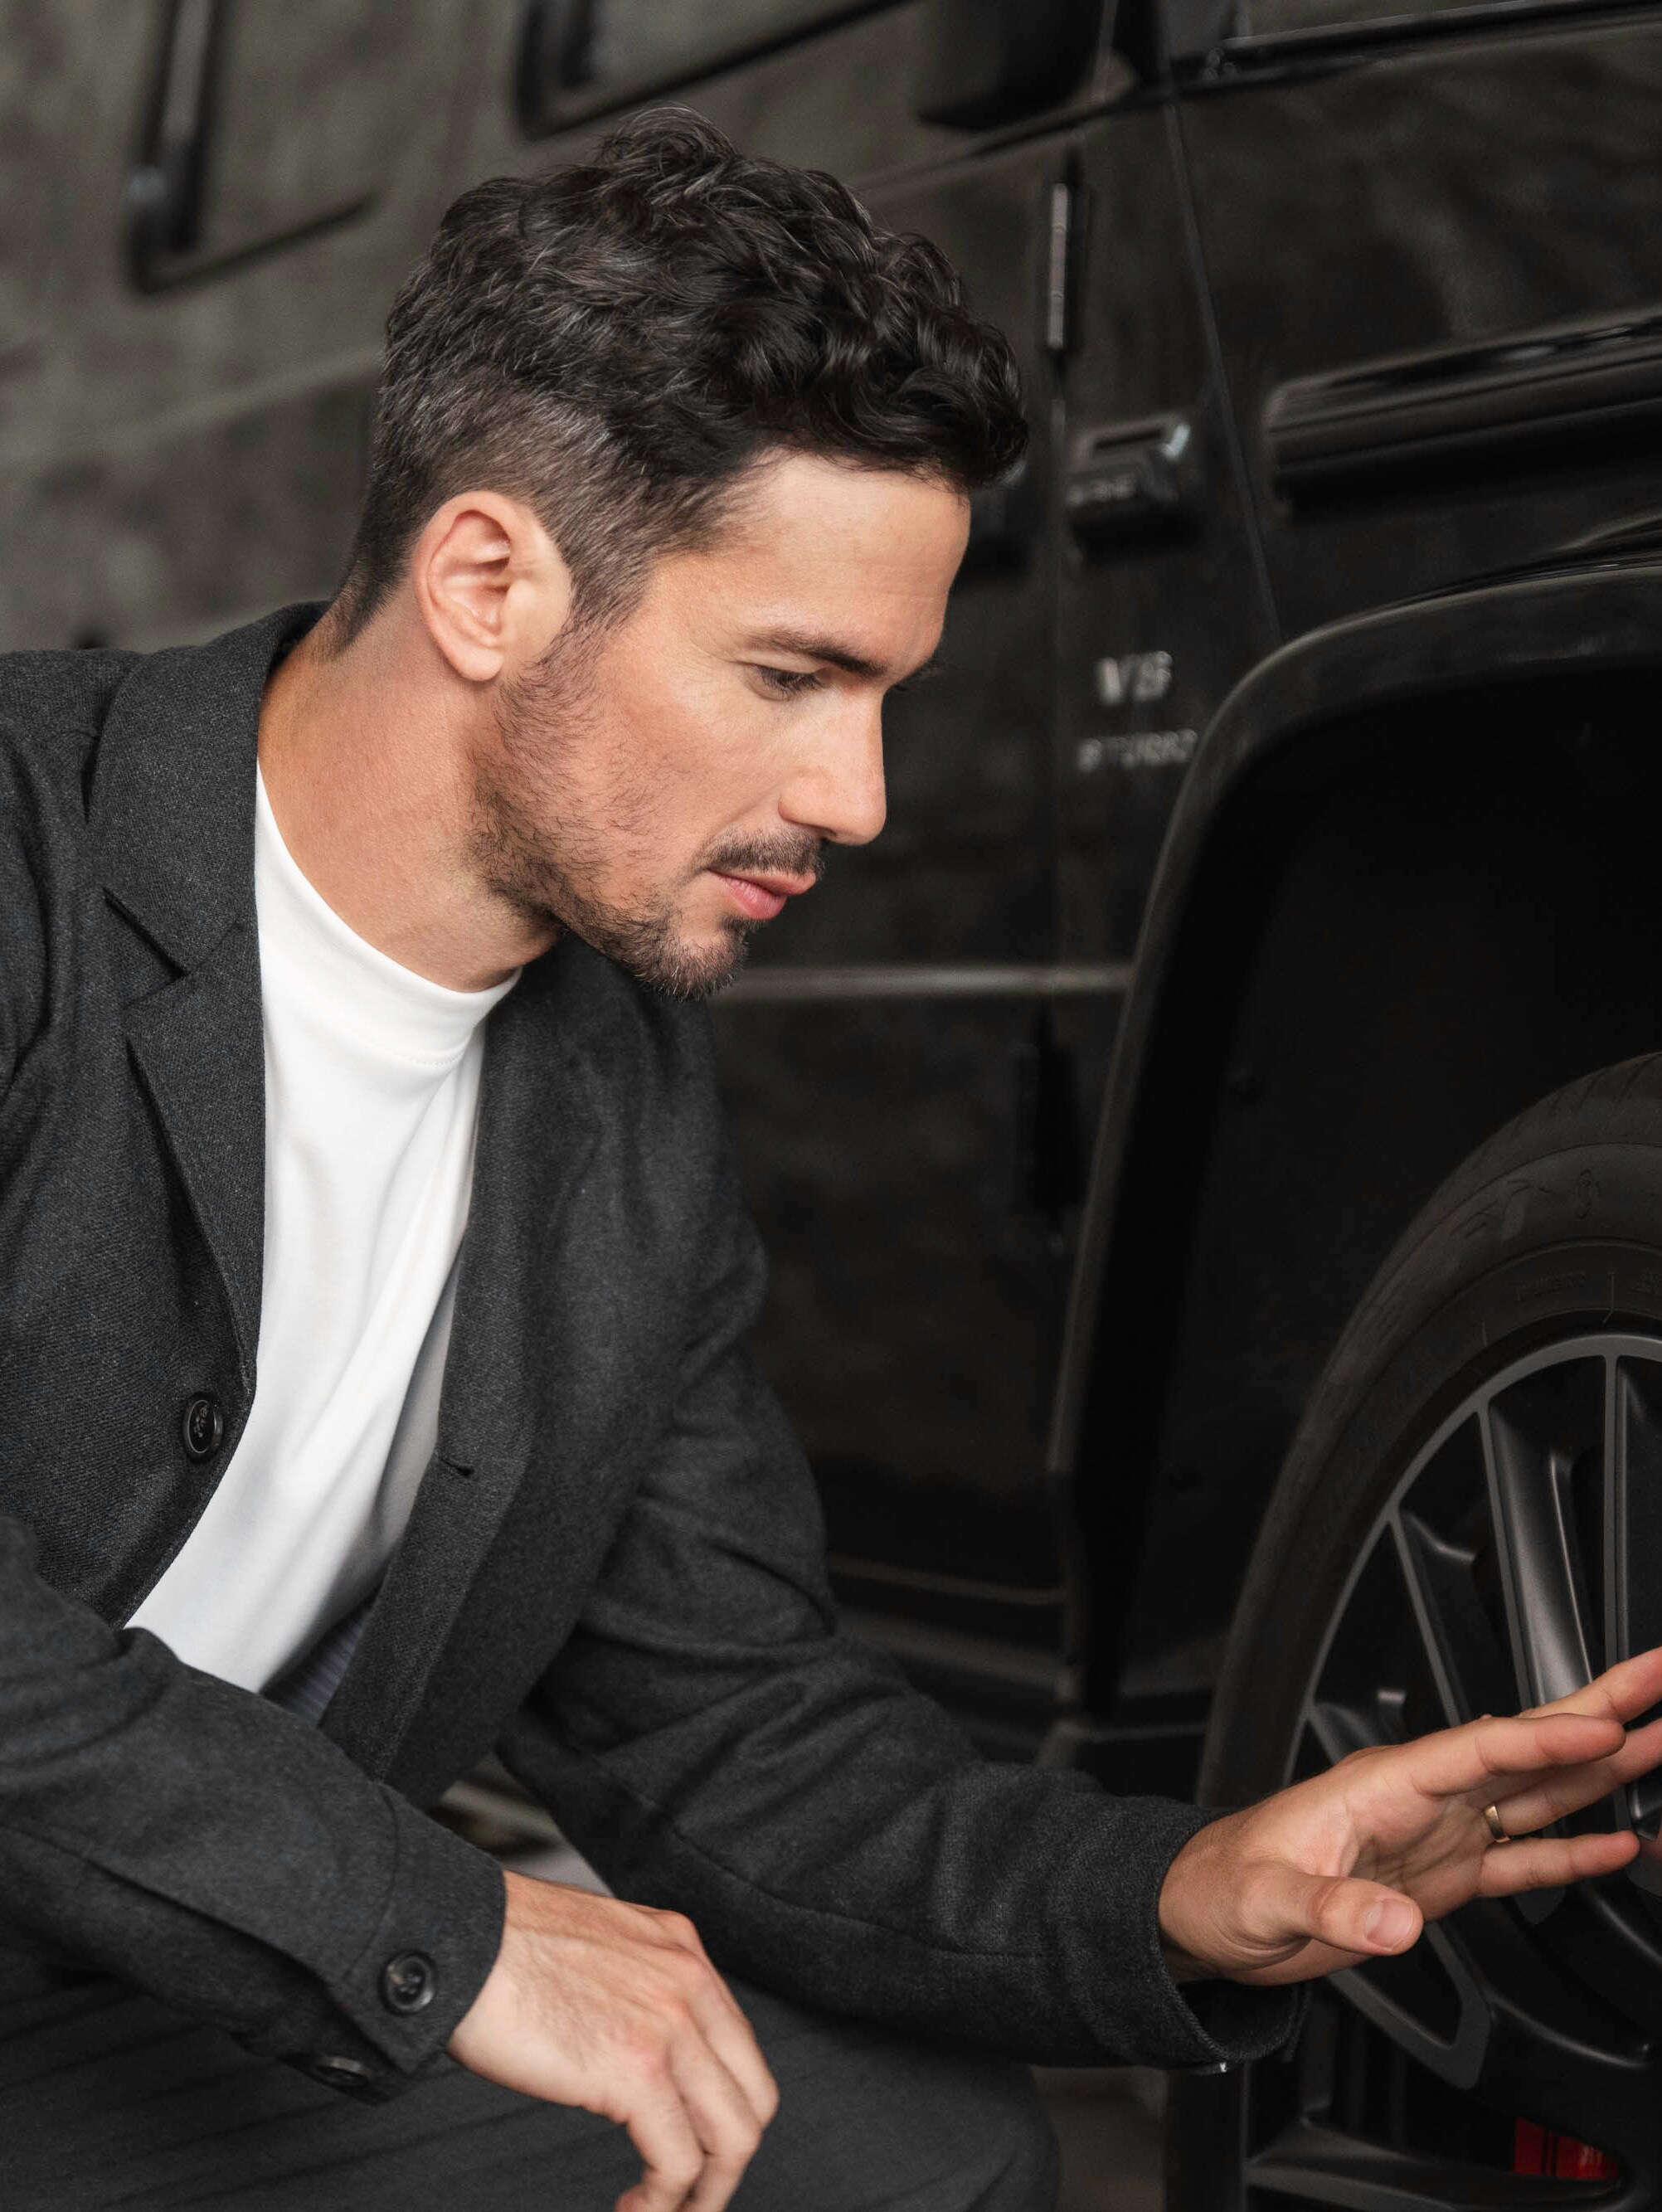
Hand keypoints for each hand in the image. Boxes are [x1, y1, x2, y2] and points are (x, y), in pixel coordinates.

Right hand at [448, 1871, 777, 2210]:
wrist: (459, 1934)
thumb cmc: (501, 1945)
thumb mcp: (597, 1947)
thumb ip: (631, 1986)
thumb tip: (632, 2045)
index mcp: (680, 1948)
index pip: (739, 2048)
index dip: (724, 2111)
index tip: (697, 2147)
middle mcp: (688, 1980)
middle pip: (752, 2097)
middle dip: (728, 2162)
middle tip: (693, 2197)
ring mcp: (669, 2024)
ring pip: (732, 2136)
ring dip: (705, 2193)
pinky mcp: (636, 2069)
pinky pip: (678, 2161)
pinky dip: (663, 2203)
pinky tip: (633, 2209)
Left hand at [1158, 1645, 1661, 1985]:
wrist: (1205, 1911)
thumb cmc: (1223, 1886)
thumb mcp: (1267, 1902)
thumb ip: (1334, 1909)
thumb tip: (1396, 1924)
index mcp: (1383, 1783)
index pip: (1481, 1749)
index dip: (1546, 1738)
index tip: (1608, 1727)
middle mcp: (1422, 1797)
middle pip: (1527, 1744)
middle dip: (1599, 1708)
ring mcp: (1439, 1832)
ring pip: (1538, 1791)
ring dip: (1605, 1767)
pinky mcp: (1443, 1875)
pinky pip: (1521, 1856)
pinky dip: (1573, 1851)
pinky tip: (1621, 1843)